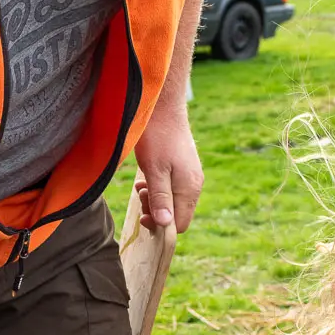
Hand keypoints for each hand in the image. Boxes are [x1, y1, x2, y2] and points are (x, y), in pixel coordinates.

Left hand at [134, 108, 203, 233]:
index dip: (161, 226)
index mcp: (189, 188)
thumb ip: (161, 198)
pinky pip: (171, 188)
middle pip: (176, 214)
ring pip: (172, 201)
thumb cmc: (157, 138)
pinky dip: (157, 188)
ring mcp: (189, 176)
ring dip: (154, 199)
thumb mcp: (154, 171)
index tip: (143, 214)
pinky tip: (145, 179)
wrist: (162, 108)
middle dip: (156, 211)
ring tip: (140, 186)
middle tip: (140, 195)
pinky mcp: (183, 168)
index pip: (179, 225)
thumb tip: (164, 225)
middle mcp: (193, 185)